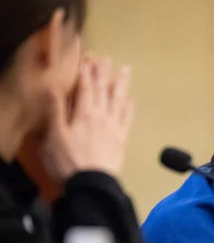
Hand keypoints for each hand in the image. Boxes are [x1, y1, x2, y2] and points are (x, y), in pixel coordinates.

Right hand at [41, 56, 133, 182]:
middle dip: (103, 72)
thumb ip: (55, 111)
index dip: (86, 72)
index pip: (85, 88)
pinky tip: (131, 99)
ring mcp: (114, 127)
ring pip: (119, 100)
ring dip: (121, 83)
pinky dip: (129, 107)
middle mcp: (102, 116)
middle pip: (103, 90)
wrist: (93, 185)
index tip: (87, 58)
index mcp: (83, 114)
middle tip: (106, 58)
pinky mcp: (122, 139)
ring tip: (125, 69)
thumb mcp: (54, 136)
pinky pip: (128, 119)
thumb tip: (53, 88)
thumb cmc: (69, 162)